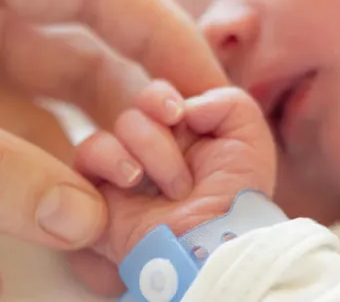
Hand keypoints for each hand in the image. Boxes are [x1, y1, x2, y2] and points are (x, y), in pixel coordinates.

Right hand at [68, 81, 275, 294]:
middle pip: (138, 106)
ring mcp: (123, 169)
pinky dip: (111, 158)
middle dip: (160, 127)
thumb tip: (189, 102)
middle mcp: (151, 149)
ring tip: (173, 190)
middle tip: (179, 164)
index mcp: (183, 135)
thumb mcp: (251, 142)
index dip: (161, 97)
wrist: (212, 244)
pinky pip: (88, 152)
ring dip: (150, 150)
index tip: (178, 114)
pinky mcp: (98, 190)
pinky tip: (132, 180)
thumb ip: (230, 101)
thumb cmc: (235, 201)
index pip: (157, 96)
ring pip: (120, 126)